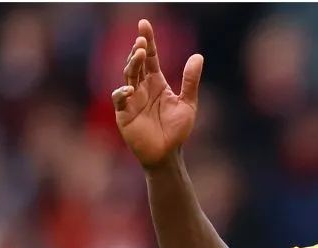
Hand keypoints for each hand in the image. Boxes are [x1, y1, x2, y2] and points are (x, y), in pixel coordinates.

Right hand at [112, 19, 203, 168]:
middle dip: (138, 51)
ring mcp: (131, 99)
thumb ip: (191, 81)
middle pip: (137, 63)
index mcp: (157, 83)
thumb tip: (198, 56)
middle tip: (141, 40)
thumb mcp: (188, 103)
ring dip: (132, 64)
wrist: (168, 154)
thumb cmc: (177, 130)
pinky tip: (130, 90)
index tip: (144, 24)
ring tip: (139, 54)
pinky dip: (122, 93)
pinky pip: (119, 99)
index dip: (148, 41)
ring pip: (128, 76)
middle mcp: (142, 88)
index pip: (150, 58)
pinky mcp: (124, 113)